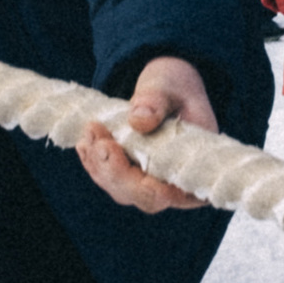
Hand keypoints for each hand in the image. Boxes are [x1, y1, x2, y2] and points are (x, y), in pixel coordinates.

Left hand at [79, 56, 217, 212]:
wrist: (165, 88)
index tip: (116, 153)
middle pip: (142, 196)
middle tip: (97, 138)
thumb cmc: (175, 87)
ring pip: (121, 189)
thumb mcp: (169, 86)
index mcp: (197, 168)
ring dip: (100, 164)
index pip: (172, 193)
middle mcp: (177, 185)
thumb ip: (157, 101)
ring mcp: (151, 184)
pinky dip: (94, 162)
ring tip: (91, 131)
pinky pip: (110, 179)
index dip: (144, 185)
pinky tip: (86, 142)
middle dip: (114, 171)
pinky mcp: (131, 177)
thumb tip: (139, 121)